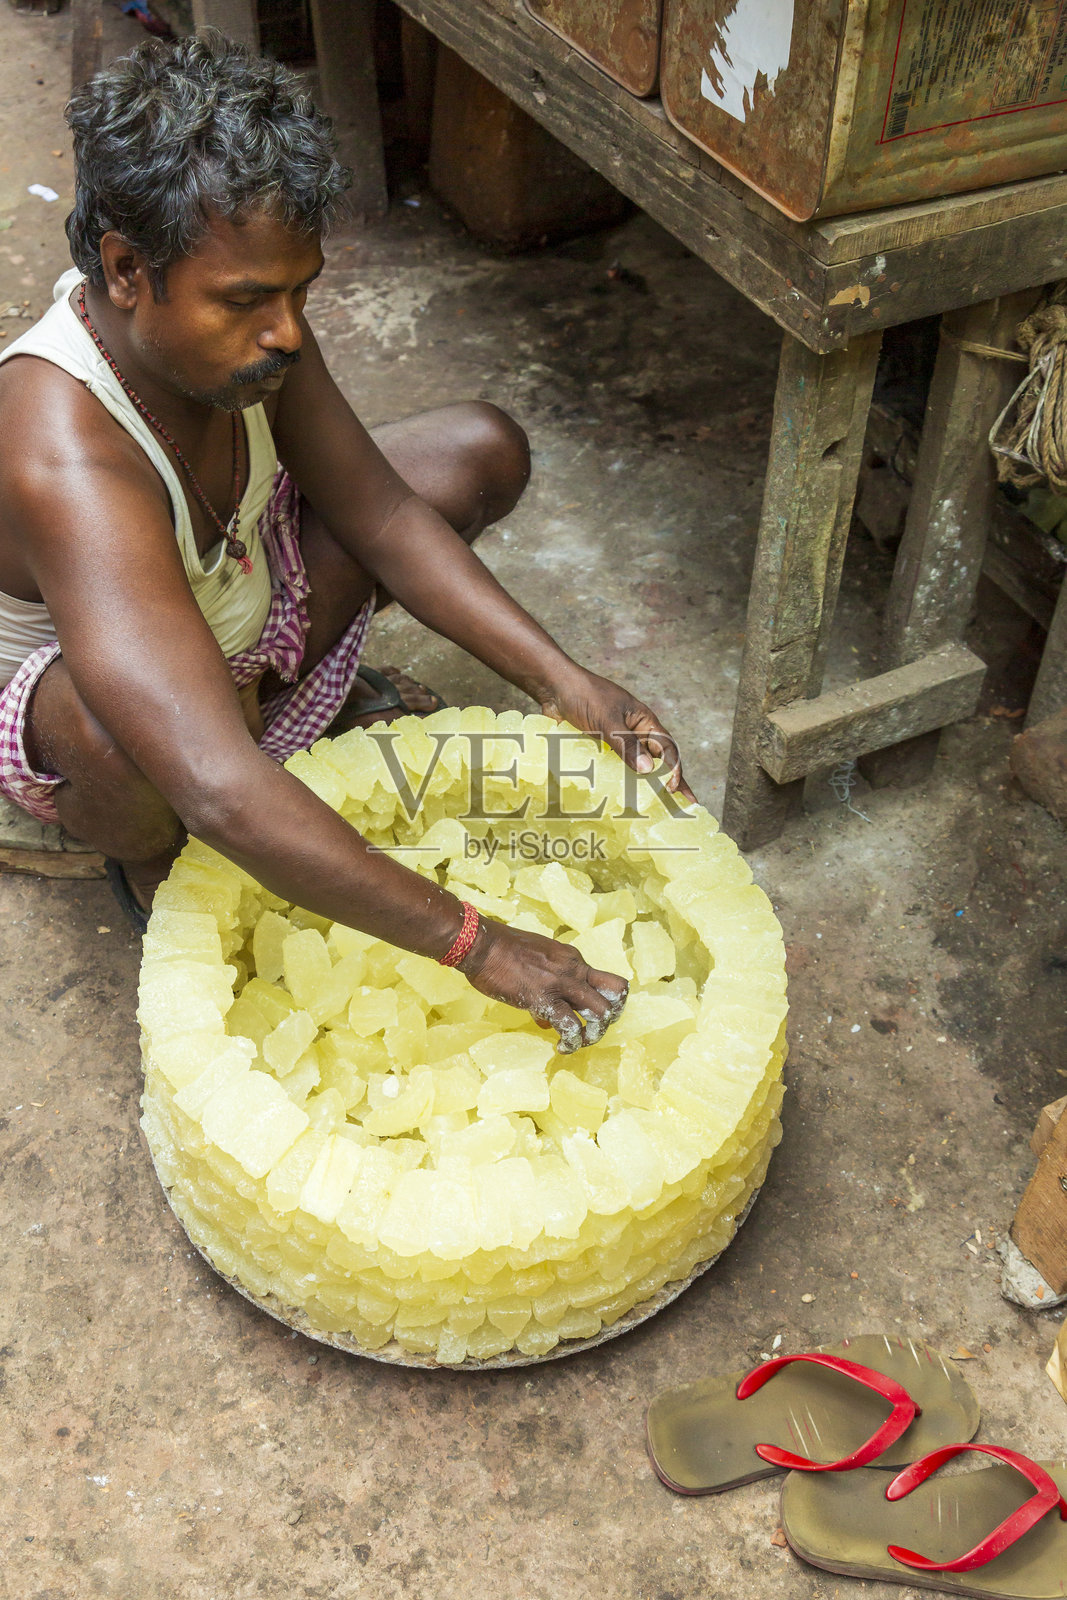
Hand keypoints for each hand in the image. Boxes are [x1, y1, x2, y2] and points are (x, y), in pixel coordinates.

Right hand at [460, 921, 627, 1051]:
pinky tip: (561, 1047)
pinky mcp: (544, 1000)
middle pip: (615, 994)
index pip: (606, 980)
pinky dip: (571, 1042)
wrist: (482, 945)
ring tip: (578, 1043)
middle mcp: (574, 969)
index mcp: (573, 959)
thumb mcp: (536, 961)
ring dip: (594, 1034)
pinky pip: (570, 1027)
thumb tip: (547, 1020)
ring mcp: (562, 984)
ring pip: (600, 1013)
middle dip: (609, 1018)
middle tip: (592, 1030)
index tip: (591, 1014)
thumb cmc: (501, 951)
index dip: (605, 1001)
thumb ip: (548, 985)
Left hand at [540, 668, 695, 802]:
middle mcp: (634, 733)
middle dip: (670, 782)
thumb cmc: (585, 696)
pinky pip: (614, 768)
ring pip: (636, 767)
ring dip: (645, 786)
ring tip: (657, 809)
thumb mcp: (608, 720)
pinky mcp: (599, 749)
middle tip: (683, 807)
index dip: (673, 769)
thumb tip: (648, 770)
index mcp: (644, 721)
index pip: (667, 748)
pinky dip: (620, 782)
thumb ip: (626, 744)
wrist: (554, 687)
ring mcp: (617, 742)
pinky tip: (622, 799)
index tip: (673, 789)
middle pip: (657, 761)